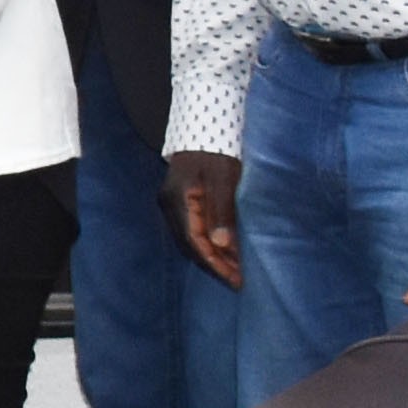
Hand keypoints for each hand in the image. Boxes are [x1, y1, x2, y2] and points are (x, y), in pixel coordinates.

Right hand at [164, 151, 246, 287]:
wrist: (203, 128)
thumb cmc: (216, 152)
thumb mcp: (223, 180)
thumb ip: (221, 211)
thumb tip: (221, 244)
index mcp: (179, 202)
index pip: (195, 242)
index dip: (215, 263)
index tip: (235, 279)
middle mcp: (169, 207)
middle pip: (190, 245)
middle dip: (214, 264)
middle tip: (237, 280)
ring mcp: (171, 204)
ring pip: (189, 239)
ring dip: (211, 255)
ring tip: (233, 269)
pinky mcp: (178, 202)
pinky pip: (191, 230)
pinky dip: (207, 243)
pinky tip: (223, 248)